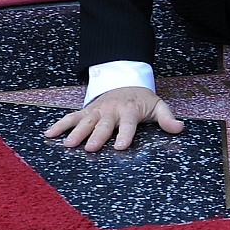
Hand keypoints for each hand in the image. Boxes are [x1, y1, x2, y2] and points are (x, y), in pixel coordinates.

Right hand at [43, 86, 183, 150]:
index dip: (125, 134)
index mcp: (130, 111)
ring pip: (86, 122)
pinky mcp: (86, 111)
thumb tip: (180, 128)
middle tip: (91, 148)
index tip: (122, 146)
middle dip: (98, 136)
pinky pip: (71, 117)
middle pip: (104, 125)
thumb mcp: (157, 106)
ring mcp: (97, 110)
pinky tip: (49, 135)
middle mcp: (112, 111)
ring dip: (77, 132)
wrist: (124, 81)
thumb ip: (167, 118)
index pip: (129, 124)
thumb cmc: (141, 100)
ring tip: (69, 144)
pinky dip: (60, 125)